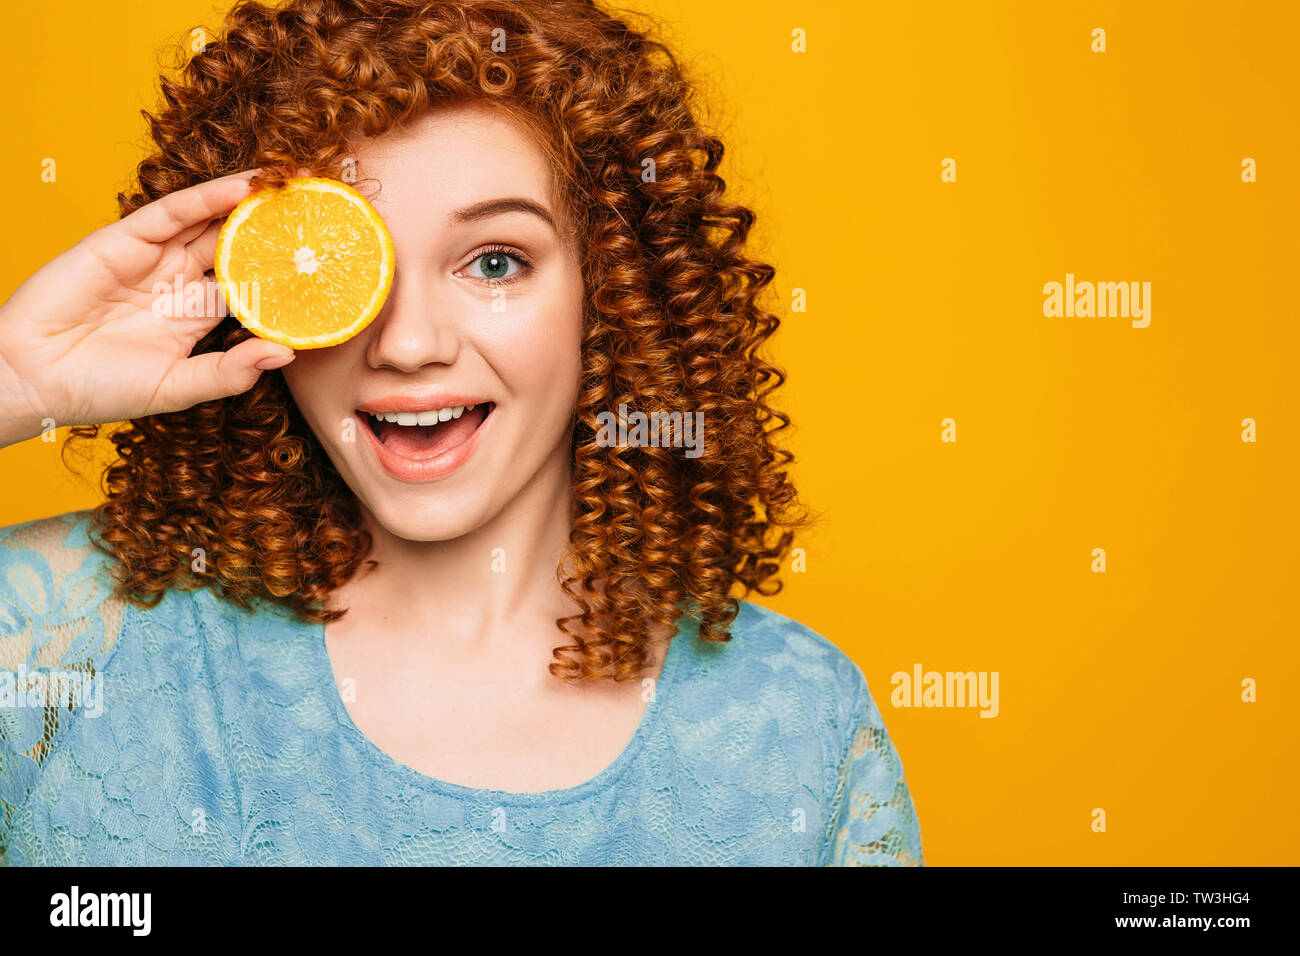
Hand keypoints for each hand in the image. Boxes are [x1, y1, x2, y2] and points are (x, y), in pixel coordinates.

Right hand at [0, 168, 294, 445]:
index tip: (328, 262)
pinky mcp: (124, 239)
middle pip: (237, 247)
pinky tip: (243, 186)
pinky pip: (172, 213)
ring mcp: (154, 259)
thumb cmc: (102, 389)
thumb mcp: (179, 388)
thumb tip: (285, 354)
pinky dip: (208, 197)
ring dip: (250, 203)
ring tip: (294, 185)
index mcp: (196, 317)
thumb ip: (231, 372)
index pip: (251, 287)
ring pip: (211, 223)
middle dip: (276, 230)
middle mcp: (179, 283)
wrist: (33, 377)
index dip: (285, 273)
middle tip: (321, 210)